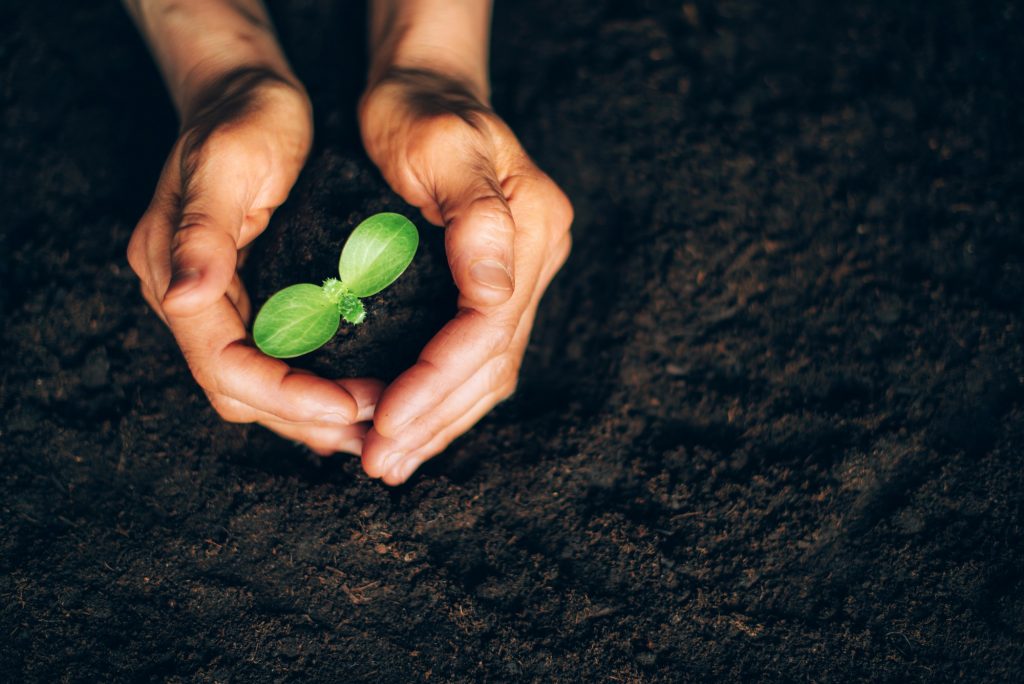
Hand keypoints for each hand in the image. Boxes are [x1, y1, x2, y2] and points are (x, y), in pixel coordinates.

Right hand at [127, 69, 380, 454]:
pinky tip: (357, 392)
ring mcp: (216, 301)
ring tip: (375, 424)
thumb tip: (186, 298)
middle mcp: (190, 299)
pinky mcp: (247, 297)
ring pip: (259, 387)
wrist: (247, 92)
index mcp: (174, 276)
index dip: (288, 396)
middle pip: (243, 391)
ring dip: (313, 414)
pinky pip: (276, 360)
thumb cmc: (242, 118)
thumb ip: (203, 233)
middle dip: (307, 417)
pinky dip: (314, 386)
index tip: (350, 405)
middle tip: (376, 425)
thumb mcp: (226, 164)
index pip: (226, 367)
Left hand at [358, 68, 572, 483]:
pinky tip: (412, 427)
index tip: (384, 420)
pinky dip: (445, 398)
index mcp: (531, 226)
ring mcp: (523, 275)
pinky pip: (479, 358)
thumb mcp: (442, 145)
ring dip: (440, 422)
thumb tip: (495, 301)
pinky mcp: (498, 285)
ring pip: (490, 371)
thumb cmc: (419, 108)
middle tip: (380, 461)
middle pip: (493, 362)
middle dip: (434, 417)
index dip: (437, 380)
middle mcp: (535, 259)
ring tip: (391, 462)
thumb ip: (477, 221)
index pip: (489, 327)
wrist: (424, 87)